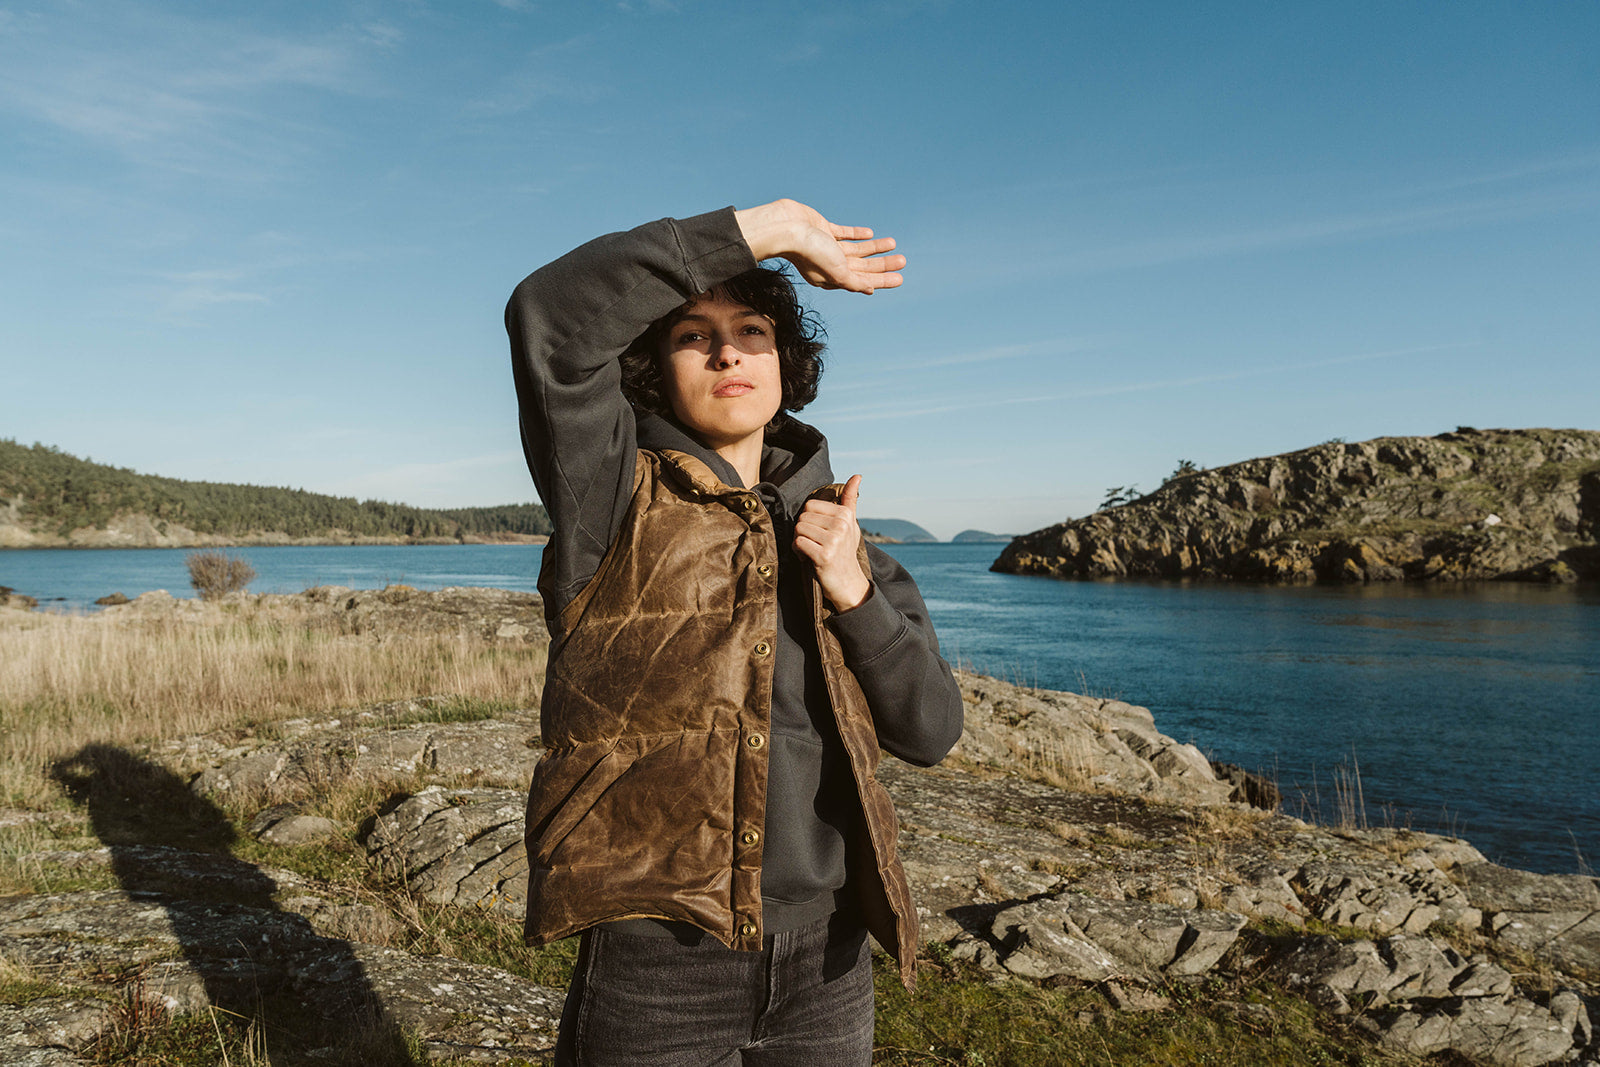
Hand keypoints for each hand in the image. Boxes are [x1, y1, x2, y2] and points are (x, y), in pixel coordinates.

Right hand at [734, 199, 904, 293]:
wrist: (785, 227)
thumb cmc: (809, 252)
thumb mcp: (836, 272)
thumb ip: (853, 281)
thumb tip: (869, 290)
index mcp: (831, 277)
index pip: (862, 280)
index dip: (881, 280)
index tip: (899, 279)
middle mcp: (829, 263)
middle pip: (861, 265)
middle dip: (882, 264)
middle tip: (903, 261)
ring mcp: (825, 245)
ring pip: (855, 249)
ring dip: (874, 247)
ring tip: (893, 244)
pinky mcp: (822, 228)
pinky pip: (843, 233)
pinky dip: (856, 234)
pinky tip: (869, 233)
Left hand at [794, 474, 870, 610]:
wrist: (848, 583)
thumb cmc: (845, 551)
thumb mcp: (850, 523)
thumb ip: (850, 500)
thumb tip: (857, 476)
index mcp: (845, 514)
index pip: (810, 505)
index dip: (809, 520)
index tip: (818, 533)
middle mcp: (841, 525)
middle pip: (802, 517)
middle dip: (802, 531)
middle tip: (813, 544)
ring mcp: (834, 540)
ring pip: (798, 530)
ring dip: (799, 542)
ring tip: (811, 551)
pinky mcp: (824, 555)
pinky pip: (798, 543)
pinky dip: (798, 552)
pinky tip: (808, 559)